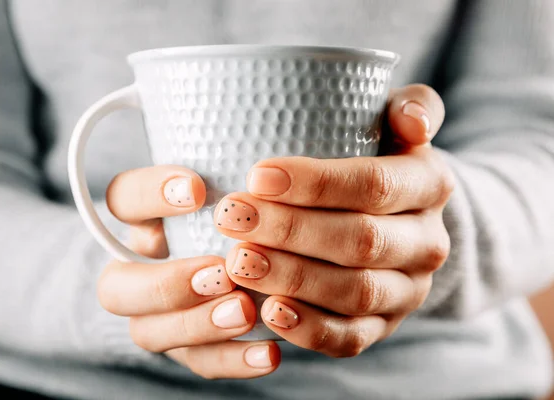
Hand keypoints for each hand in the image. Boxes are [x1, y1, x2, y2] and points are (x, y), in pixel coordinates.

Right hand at [97, 166, 279, 377]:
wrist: (229, 270)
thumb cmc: (234, 219)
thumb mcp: (228, 192)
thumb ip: (232, 183)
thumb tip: (267, 168)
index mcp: (141, 223)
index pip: (121, 200)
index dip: (149, 195)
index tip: (196, 190)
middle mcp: (137, 272)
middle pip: (116, 288)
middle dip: (166, 283)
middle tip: (219, 273)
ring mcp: (156, 317)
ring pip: (150, 333)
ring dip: (198, 325)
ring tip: (247, 311)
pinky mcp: (187, 349)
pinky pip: (199, 363)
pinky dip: (233, 361)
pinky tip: (269, 352)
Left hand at [214, 84, 453, 356]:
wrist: (405, 220)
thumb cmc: (381, 160)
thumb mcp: (399, 124)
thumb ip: (411, 106)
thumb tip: (414, 119)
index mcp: (430, 185)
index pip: (375, 185)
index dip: (316, 184)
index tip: (255, 177)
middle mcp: (428, 243)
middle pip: (360, 242)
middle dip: (290, 231)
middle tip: (232, 217)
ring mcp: (407, 292)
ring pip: (354, 293)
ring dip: (291, 279)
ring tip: (237, 262)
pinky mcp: (383, 327)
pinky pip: (350, 339)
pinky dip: (308, 329)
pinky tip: (267, 312)